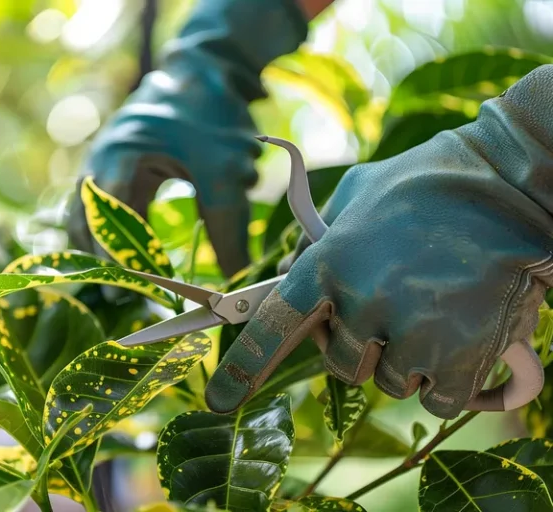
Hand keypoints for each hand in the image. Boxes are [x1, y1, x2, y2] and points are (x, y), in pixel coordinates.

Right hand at [66, 0, 308, 277]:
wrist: (207, 72)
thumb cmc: (214, 115)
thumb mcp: (225, 171)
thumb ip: (227, 228)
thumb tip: (234, 281)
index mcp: (121, 152)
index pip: (106, 216)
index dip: (115, 255)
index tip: (129, 290)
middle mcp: (102, 157)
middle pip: (86, 219)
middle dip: (103, 259)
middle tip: (121, 298)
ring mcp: (105, 161)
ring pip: (90, 216)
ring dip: (105, 250)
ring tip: (123, 286)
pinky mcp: (118, 167)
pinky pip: (104, 209)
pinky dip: (114, 235)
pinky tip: (130, 258)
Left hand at [205, 64, 552, 418]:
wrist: (509, 184)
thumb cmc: (427, 183)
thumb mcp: (354, 194)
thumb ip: (315, 239)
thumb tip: (288, 273)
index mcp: (328, 264)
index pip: (273, 328)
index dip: (243, 368)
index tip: (221, 399)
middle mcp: (362, 303)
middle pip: (342, 366)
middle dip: (361, 346)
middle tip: (392, 309)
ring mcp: (411, 333)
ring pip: (390, 381)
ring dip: (406, 359)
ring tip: (434, 309)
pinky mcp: (460, 357)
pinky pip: (436, 401)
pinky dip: (447, 381)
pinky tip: (460, 339)